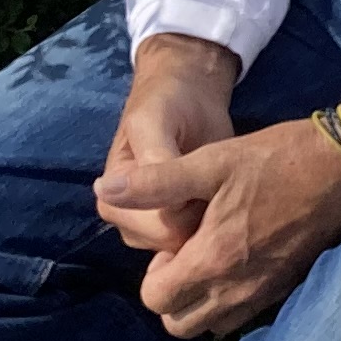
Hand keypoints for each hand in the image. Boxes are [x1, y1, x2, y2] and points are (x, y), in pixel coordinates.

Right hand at [95, 34, 242, 251]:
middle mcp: (132, 224)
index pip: (159, 229)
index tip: (200, 171)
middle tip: (214, 176)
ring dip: (213, 215)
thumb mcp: (154, 121)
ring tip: (219, 180)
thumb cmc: (165, 105)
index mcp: (113, 202)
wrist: (188, 97)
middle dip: (202, 214)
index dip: (188, 205)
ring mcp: (159, 228)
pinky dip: (222, 217)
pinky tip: (227, 192)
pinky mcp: (186, 225)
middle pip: (178, 243)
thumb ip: (155, 158)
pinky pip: (208, 237)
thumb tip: (156, 195)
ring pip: (195, 243)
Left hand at [108, 106, 340, 340]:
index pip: (156, 299)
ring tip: (215, 256)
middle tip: (191, 250)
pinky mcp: (288, 289)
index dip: (155, 270)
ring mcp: (266, 294)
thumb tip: (104, 191)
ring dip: (202, 301)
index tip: (176, 238)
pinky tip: (244, 258)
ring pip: (212, 325)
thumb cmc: (279, 158)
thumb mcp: (213, 161)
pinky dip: (232, 300)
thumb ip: (157, 183)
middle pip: (178, 323)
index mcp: (213, 260)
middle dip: (173, 293)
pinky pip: (245, 317)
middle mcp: (237, 290)